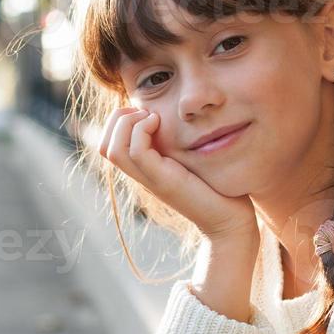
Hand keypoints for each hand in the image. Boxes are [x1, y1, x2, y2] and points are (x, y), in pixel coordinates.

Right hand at [99, 107, 259, 242]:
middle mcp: (142, 176)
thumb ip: (177, 144)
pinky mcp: (165, 181)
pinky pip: (137, 152)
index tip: (144, 112)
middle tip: (145, 112)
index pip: (108, 145)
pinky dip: (143, 130)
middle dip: (117, 119)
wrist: (228, 221)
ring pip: (113, 150)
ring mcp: (151, 180)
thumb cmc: (215, 189)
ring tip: (152, 117)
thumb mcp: (190, 160)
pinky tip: (160, 123)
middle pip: (104, 147)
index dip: (116, 122)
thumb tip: (174, 119)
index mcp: (145, 170)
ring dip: (127, 123)